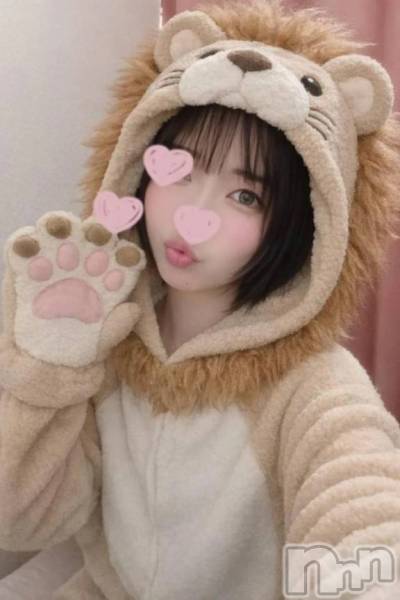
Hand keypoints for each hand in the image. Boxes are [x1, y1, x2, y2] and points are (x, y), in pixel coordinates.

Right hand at [1, 210, 145, 366]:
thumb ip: (116, 327)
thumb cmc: (80, 352)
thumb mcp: (101, 344)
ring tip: (59, 228)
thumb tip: (133, 310)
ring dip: (60, 228)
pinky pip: (23, 253)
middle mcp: (83, 268)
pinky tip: (27, 244)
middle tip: (97, 233)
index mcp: (108, 281)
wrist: (43, 369)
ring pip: (59, 237)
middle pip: (92, 240)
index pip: (121, 260)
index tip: (131, 255)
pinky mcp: (24, 273)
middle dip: (96, 232)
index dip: (127, 254)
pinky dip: (24, 243)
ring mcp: (54, 267)